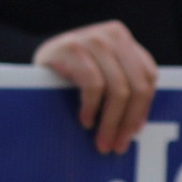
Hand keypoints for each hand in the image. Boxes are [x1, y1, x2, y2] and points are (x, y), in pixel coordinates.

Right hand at [34, 22, 157, 153]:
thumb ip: (123, 82)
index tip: (133, 133)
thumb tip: (136, 125)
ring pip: (118, 90)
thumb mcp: (102, 69)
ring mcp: (93, 40)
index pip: (148, 76)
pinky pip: (93, 86)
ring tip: (102, 141)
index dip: (143, 107)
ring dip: (110, 122)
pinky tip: (85, 121)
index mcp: (124, 39)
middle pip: (136, 85)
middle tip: (118, 146)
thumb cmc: (70, 71)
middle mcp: (113, 34)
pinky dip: (91, 108)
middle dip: (128, 121)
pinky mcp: (72, 49)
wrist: (33, 60)